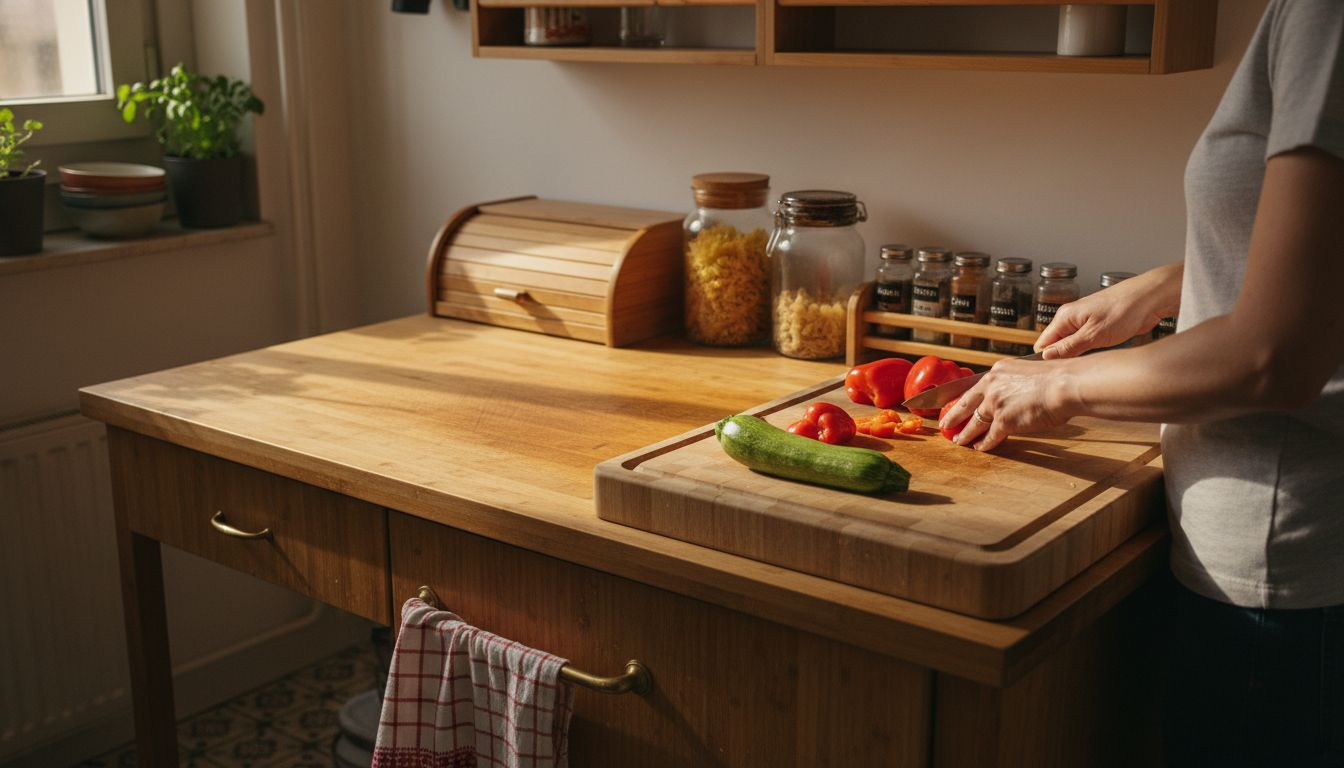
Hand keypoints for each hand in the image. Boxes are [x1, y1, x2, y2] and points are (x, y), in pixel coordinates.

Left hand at [936, 357, 1079, 451]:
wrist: (1065, 384)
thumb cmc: (1058, 377)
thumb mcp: (1028, 372)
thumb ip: (1016, 382)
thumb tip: (1017, 393)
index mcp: (998, 372)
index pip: (975, 386)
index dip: (962, 396)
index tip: (953, 401)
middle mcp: (992, 386)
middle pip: (966, 403)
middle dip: (953, 415)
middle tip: (944, 423)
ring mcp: (995, 403)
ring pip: (974, 422)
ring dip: (965, 434)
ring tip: (958, 441)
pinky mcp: (1004, 421)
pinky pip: (990, 436)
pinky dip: (984, 444)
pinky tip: (979, 448)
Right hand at [1034, 264, 1180, 359]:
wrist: (1149, 299)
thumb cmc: (1124, 309)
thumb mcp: (1093, 335)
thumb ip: (1068, 347)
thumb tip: (1046, 356)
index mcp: (1065, 317)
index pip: (1043, 342)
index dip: (1046, 359)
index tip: (1055, 372)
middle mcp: (1072, 319)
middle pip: (1056, 345)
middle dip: (1062, 359)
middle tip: (1074, 371)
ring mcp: (1085, 323)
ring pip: (1071, 345)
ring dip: (1078, 356)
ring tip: (1088, 364)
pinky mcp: (1098, 327)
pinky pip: (1086, 344)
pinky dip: (1090, 352)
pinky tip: (1098, 357)